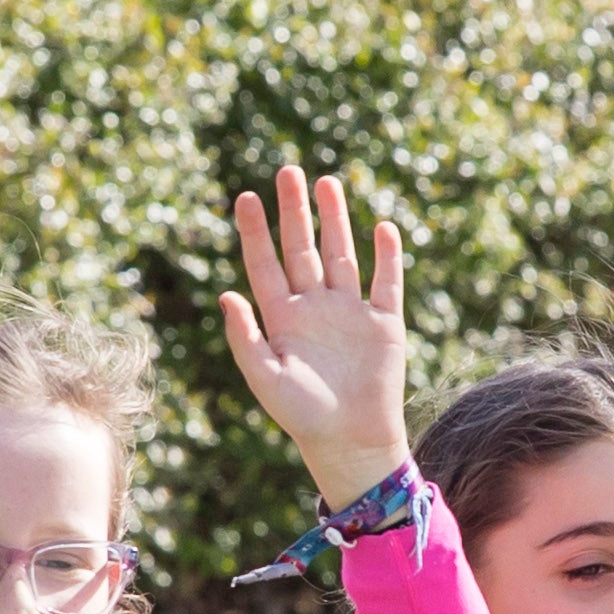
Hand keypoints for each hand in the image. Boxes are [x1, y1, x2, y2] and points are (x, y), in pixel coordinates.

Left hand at [217, 165, 412, 503]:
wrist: (352, 442)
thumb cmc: (303, 417)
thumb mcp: (266, 379)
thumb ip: (245, 338)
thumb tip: (226, 295)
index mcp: (283, 318)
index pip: (265, 264)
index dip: (255, 232)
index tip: (245, 198)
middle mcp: (315, 308)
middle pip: (303, 248)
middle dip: (295, 211)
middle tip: (288, 171)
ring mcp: (350, 312)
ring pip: (342, 254)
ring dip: (336, 220)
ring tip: (329, 183)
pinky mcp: (384, 323)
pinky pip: (386, 282)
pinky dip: (387, 256)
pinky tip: (383, 228)